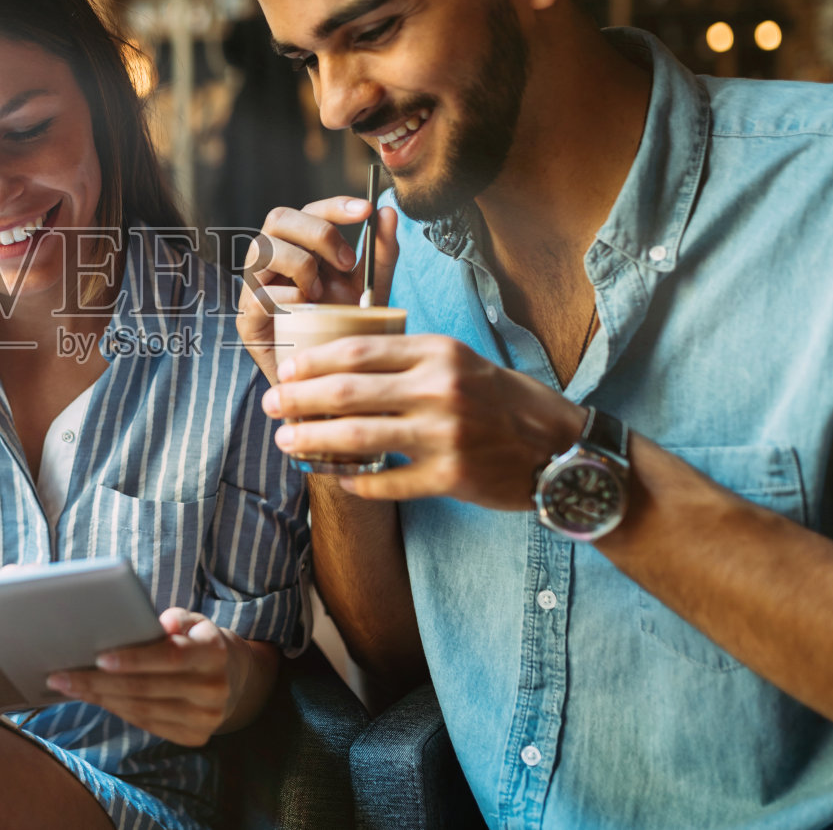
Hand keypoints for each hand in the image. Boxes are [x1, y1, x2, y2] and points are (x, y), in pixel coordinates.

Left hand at [45, 608, 238, 746]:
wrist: (229, 676)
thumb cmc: (195, 640)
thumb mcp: (192, 620)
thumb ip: (176, 618)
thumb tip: (160, 623)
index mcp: (214, 653)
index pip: (170, 657)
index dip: (134, 659)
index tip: (99, 658)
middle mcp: (214, 689)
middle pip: (147, 688)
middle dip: (99, 682)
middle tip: (60, 675)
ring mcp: (206, 718)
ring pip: (142, 710)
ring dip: (100, 699)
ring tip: (67, 687)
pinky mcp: (194, 737)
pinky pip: (146, 724)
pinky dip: (115, 710)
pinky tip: (92, 698)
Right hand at [239, 197, 398, 384]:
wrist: (329, 377)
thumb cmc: (344, 326)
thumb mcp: (368, 286)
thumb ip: (379, 252)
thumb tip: (390, 212)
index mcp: (299, 246)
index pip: (309, 210)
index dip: (335, 205)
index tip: (368, 210)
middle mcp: (272, 260)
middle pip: (278, 218)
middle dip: (318, 233)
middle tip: (348, 263)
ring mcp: (255, 287)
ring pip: (262, 249)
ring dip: (301, 265)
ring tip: (322, 294)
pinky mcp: (246, 320)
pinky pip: (260, 295)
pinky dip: (290, 300)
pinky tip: (308, 313)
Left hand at [262, 332, 584, 506]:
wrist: (563, 450)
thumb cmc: (505, 401)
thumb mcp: (462, 361)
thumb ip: (410, 359)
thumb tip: (343, 361)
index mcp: (438, 353)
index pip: (358, 351)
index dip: (313, 362)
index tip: (285, 370)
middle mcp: (439, 390)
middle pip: (347, 393)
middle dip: (298, 400)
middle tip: (270, 406)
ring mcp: (445, 436)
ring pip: (358, 438)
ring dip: (312, 440)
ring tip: (286, 442)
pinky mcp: (451, 477)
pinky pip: (388, 482)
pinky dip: (357, 481)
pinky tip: (337, 478)